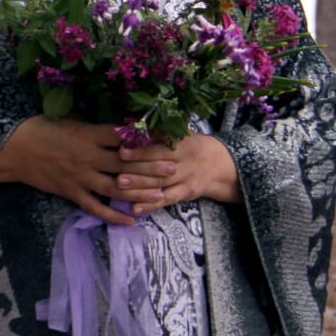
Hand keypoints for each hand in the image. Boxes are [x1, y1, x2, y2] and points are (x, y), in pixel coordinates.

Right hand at [0, 116, 172, 225]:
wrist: (13, 149)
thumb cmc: (41, 128)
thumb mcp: (70, 120)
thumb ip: (95, 127)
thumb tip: (121, 129)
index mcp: (88, 135)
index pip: (125, 137)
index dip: (148, 138)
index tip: (168, 138)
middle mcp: (88, 157)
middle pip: (127, 164)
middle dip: (152, 167)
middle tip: (174, 168)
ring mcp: (80, 177)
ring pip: (116, 188)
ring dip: (140, 193)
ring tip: (161, 195)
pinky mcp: (71, 192)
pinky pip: (95, 207)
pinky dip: (113, 216)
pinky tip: (132, 220)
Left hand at [121, 133, 241, 214]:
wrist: (218, 164)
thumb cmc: (189, 145)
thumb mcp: (180, 135)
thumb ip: (159, 133)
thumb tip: (132, 127)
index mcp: (182, 145)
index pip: (159, 149)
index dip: (141, 151)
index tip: (121, 151)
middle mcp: (185, 163)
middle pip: (159, 169)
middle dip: (137, 171)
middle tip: (117, 175)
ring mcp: (186, 179)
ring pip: (161, 185)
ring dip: (140, 188)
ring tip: (120, 187)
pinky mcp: (186, 193)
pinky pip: (167, 200)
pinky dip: (151, 205)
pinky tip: (135, 209)